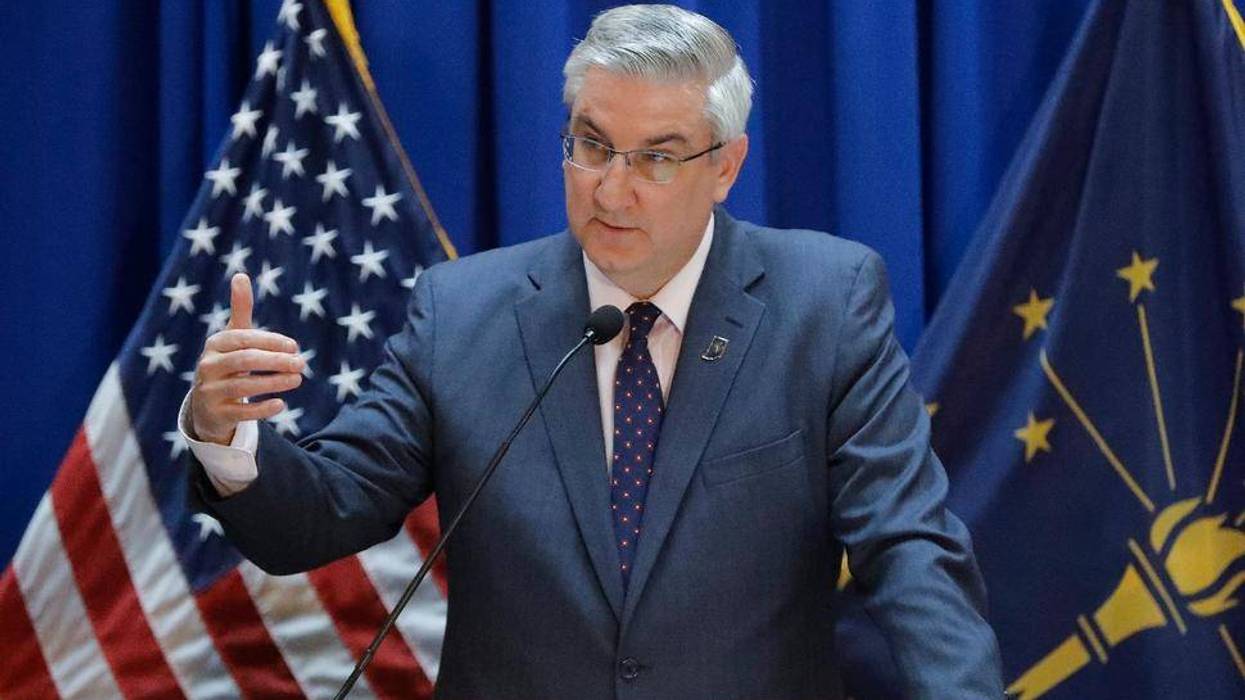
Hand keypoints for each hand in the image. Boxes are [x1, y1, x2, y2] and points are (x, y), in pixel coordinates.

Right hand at [190, 273, 304, 444]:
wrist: (207, 404)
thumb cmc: (227, 363)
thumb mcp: (233, 337)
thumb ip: (240, 309)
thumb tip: (240, 274)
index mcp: (215, 344)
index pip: (244, 339)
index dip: (270, 341)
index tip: (294, 346)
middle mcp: (208, 366)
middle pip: (244, 361)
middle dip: (275, 361)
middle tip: (302, 363)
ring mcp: (209, 392)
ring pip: (243, 387)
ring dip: (274, 383)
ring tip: (298, 379)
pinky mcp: (215, 414)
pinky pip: (240, 412)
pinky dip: (261, 408)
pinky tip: (282, 404)